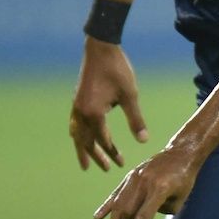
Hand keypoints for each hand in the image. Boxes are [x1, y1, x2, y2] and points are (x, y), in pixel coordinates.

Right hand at [69, 37, 148, 169]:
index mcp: (94, 114)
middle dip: (95, 156)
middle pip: (86, 141)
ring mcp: (76, 106)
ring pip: (77, 134)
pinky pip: (75, 124)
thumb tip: (143, 141)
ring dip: (83, 148)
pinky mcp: (77, 100)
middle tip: (105, 170)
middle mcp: (81, 112)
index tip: (121, 163)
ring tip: (85, 163)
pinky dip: (78, 135)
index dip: (112, 153)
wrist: (100, 48)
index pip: (103, 140)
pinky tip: (82, 137)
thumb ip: (136, 119)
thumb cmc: (118, 70)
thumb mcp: (130, 95)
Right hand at [94, 146, 200, 218]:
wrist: (180, 153)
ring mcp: (136, 177)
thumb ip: (164, 211)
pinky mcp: (131, 175)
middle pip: (128, 211)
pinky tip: (98, 217)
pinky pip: (116, 192)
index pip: (144, 217)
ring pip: (119, 203)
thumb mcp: (182, 197)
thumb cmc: (185, 178)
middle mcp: (145, 183)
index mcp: (160, 189)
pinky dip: (107, 206)